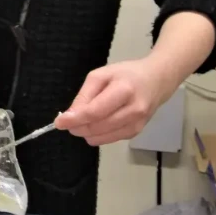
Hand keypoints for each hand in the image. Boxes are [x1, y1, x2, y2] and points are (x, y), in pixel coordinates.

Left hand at [55, 58, 175, 145]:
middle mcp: (133, 110)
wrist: (157, 80)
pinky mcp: (137, 132)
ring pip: (102, 137)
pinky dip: (97, 135)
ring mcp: (137, 123)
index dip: (75, 119)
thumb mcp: (100, 75)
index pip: (95, 112)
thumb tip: (70, 115)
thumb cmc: (126, 75)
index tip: (59, 122)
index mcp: (124, 91)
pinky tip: (95, 125)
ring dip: (86, 133)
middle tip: (67, 122)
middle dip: (77, 127)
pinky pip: (110, 139)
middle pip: (97, 126)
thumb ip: (84, 95)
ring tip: (80, 122)